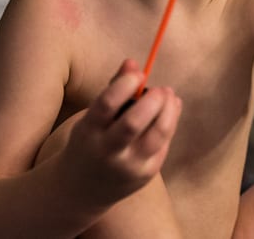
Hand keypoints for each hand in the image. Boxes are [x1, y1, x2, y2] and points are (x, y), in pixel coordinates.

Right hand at [61, 59, 181, 205]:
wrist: (82, 191)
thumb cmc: (90, 142)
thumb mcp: (92, 118)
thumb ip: (113, 89)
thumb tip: (132, 62)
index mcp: (89, 132)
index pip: (106, 105)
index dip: (125, 85)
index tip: (139, 73)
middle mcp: (107, 152)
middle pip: (133, 123)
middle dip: (153, 101)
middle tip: (161, 89)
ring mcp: (128, 166)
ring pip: (156, 136)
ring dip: (169, 111)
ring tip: (170, 96)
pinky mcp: (146, 174)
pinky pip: (163, 144)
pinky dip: (170, 123)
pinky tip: (171, 110)